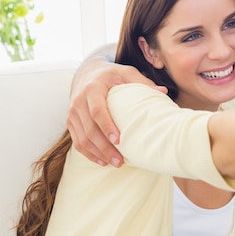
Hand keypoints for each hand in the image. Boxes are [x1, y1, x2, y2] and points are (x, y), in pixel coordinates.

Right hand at [66, 50, 166, 166]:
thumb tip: (164, 91)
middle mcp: (78, 101)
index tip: (119, 140)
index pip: (97, 111)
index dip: (107, 126)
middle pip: (89, 129)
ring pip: (82, 139)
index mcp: (92, 88)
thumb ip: (143, 82)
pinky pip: (77, 141)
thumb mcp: (126, 72)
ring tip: (114, 163)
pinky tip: (102, 161)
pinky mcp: (70, 121)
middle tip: (120, 160)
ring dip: (97, 154)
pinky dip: (89, 153)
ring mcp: (72, 113)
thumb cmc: (110, 74)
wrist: (86, 72)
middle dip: (104, 147)